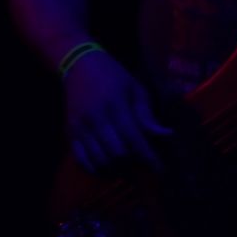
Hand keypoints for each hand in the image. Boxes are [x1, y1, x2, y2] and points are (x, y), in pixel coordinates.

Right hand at [63, 50, 169, 173]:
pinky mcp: (69, 134)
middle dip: (133, 165)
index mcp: (115, 106)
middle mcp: (95, 120)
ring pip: (99, 160)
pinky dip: (96, 169)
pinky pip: (81, 160)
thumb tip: (166, 135)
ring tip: (129, 169)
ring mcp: (79, 129)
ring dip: (116, 170)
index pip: (134, 139)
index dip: (149, 157)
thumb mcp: (136, 89)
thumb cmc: (114, 76)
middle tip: (144, 167)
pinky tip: (108, 168)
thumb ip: (147, 115)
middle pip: (116, 154)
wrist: (78, 66)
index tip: (161, 170)